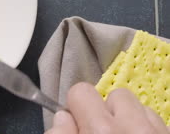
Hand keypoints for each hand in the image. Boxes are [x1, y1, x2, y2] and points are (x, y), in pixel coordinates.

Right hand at [46, 83, 169, 133]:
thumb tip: (63, 118)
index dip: (76, 108)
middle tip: (99, 133)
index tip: (77, 124)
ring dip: (129, 118)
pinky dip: (147, 128)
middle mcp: (133, 126)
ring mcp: (158, 131)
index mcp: (101, 130)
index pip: (81, 91)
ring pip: (140, 105)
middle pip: (115, 94)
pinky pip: (157, 120)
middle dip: (105, 111)